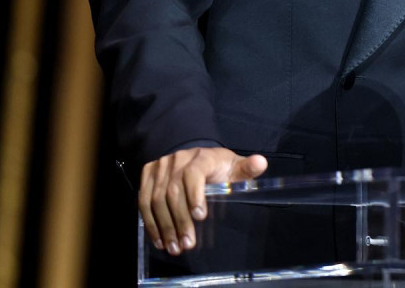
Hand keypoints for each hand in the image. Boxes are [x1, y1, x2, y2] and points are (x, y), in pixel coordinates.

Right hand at [139, 147, 266, 255]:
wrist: (197, 158)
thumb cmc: (219, 168)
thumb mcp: (235, 167)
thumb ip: (247, 169)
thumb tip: (260, 163)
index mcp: (201, 157)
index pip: (193, 174)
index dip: (194, 195)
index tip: (201, 216)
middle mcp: (178, 159)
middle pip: (173, 191)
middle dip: (180, 221)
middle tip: (187, 243)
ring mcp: (161, 167)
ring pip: (156, 199)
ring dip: (164, 226)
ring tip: (174, 247)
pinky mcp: (148, 175)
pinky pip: (144, 201)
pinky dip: (150, 222)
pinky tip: (160, 240)